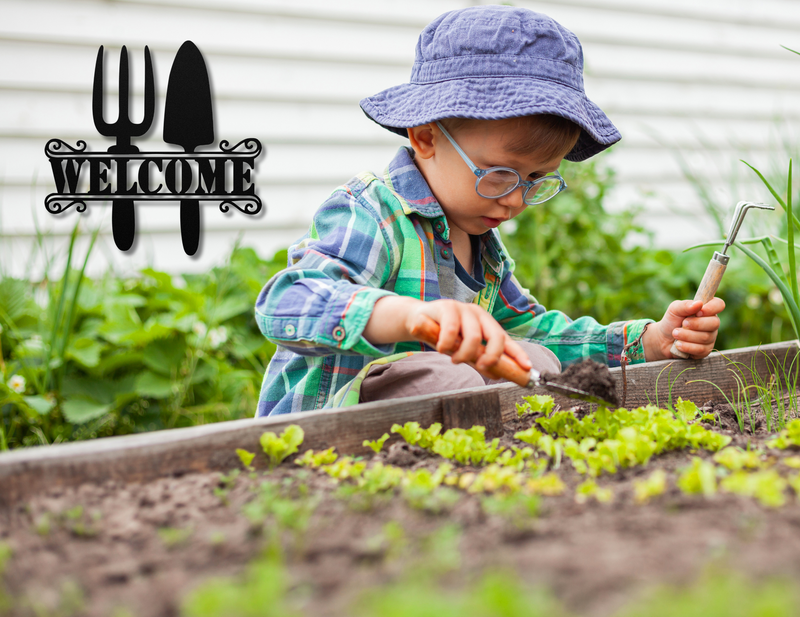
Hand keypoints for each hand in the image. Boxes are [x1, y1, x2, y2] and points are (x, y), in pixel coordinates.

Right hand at [405, 299, 532, 376]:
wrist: (416, 319)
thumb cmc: (441, 335)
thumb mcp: (462, 349)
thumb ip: (477, 359)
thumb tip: (497, 374)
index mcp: (486, 324)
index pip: (506, 339)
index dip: (518, 354)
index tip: (527, 368)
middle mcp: (478, 314)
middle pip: (496, 336)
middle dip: (492, 356)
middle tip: (481, 367)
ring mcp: (463, 309)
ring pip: (474, 336)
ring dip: (465, 354)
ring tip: (454, 359)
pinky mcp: (446, 307)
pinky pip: (452, 330)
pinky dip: (447, 344)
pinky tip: (441, 348)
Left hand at [643, 298, 725, 360]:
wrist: (662, 339)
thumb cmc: (671, 321)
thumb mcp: (674, 310)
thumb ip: (685, 305)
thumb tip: (699, 303)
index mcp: (706, 310)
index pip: (719, 305)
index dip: (711, 308)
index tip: (698, 312)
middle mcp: (711, 323)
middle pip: (715, 323)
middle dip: (696, 324)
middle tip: (682, 324)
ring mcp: (710, 338)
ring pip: (706, 337)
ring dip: (687, 335)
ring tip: (675, 333)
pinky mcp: (705, 351)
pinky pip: (700, 349)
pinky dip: (686, 346)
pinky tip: (678, 344)